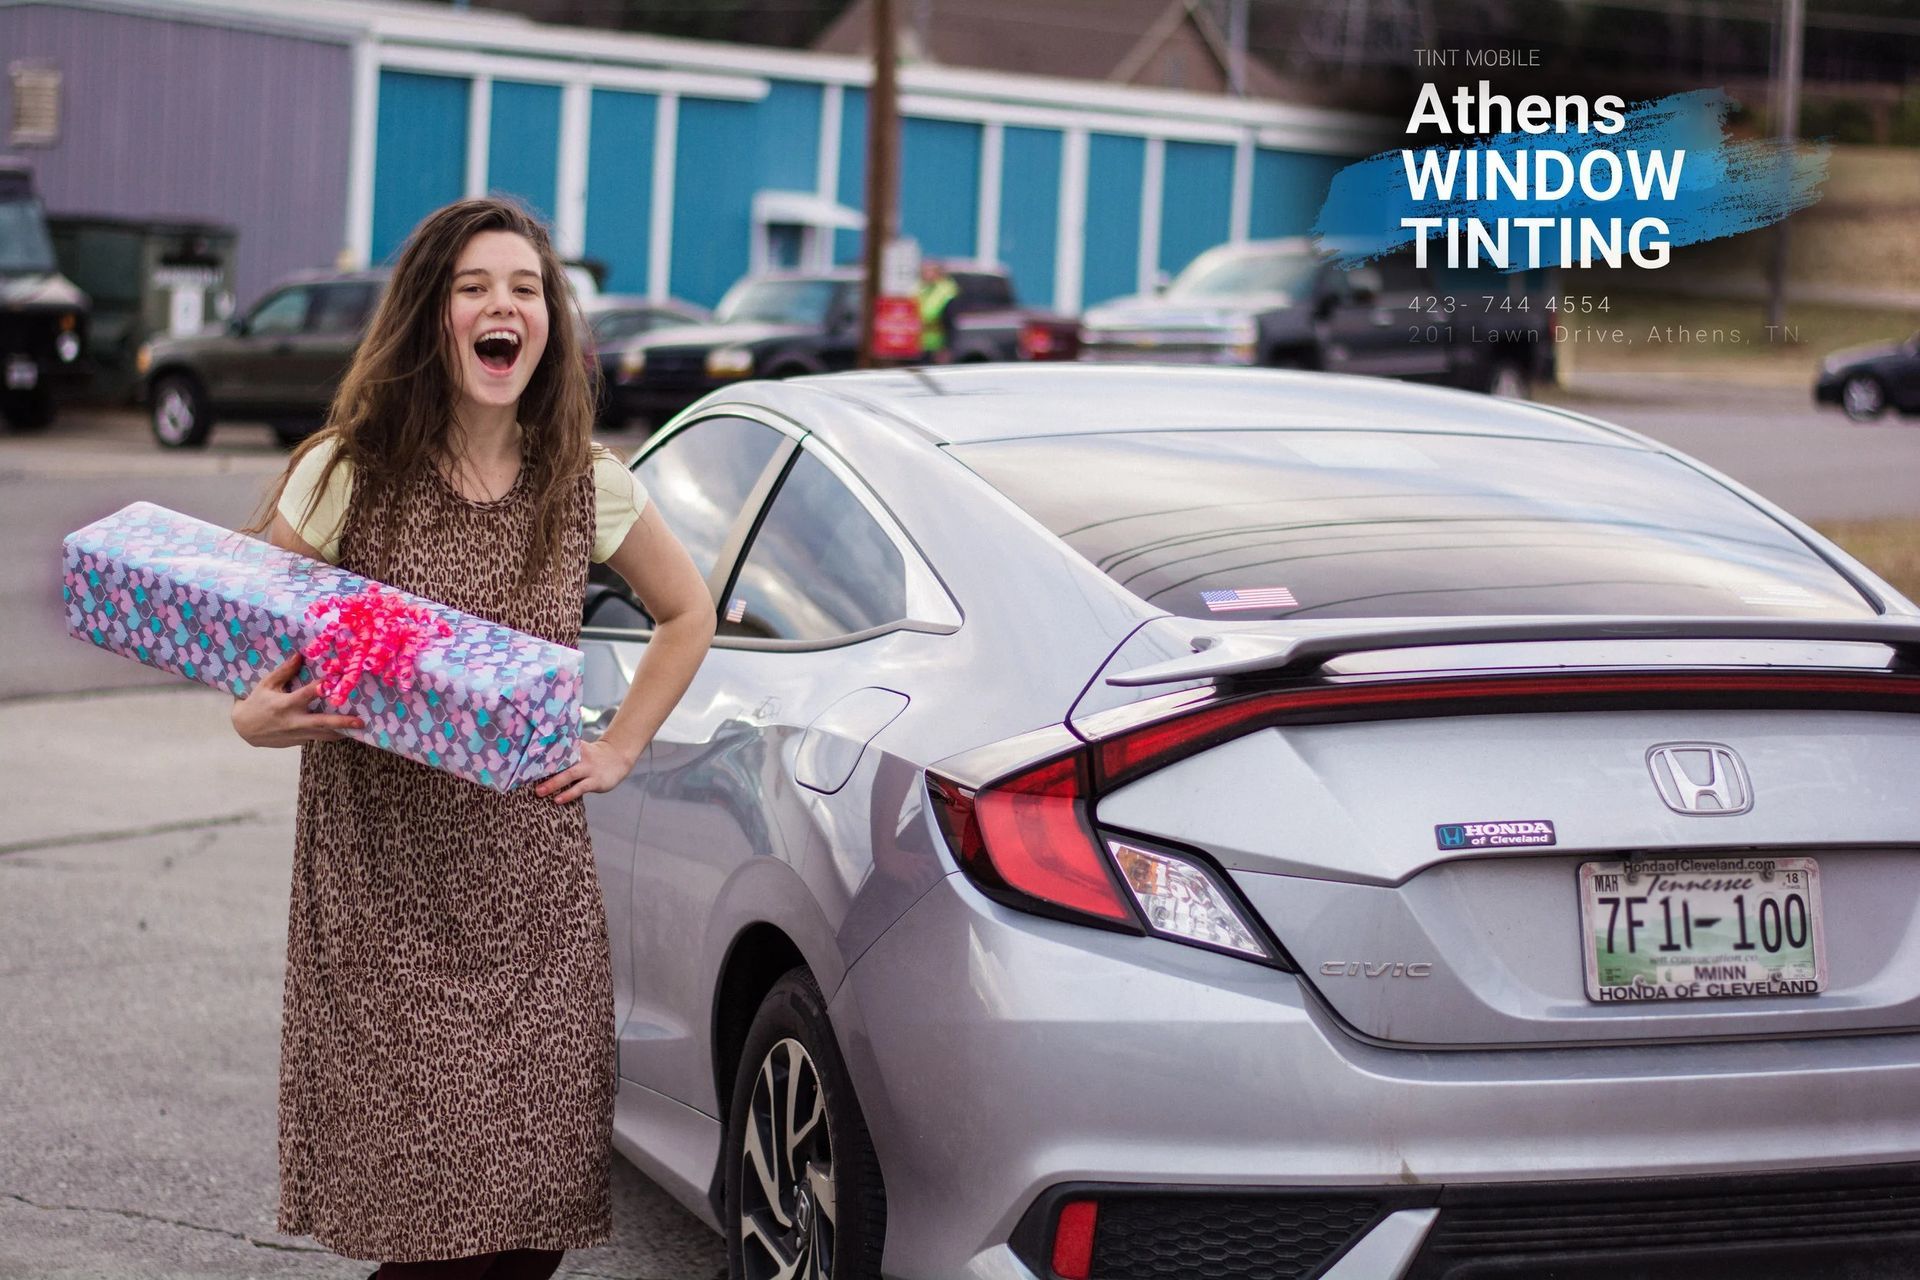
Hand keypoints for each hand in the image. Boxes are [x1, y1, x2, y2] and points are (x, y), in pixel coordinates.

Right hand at [231, 652, 364, 747]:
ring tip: (362, 729)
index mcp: (285, 705)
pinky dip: (333, 733)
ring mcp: (298, 734)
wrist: (245, 730)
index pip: (306, 695)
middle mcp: (294, 721)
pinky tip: (347, 730)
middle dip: (342, 722)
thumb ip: (284, 671)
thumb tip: (300, 655)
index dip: (320, 688)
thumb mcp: (266, 685)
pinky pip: (319, 737)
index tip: (335, 681)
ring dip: (344, 732)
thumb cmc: (256, 703)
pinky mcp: (300, 741)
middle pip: (321, 723)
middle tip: (360, 721)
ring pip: (325, 735)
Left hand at [535, 737, 637, 804]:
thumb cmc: (592, 756)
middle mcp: (581, 756)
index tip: (525, 757)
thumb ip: (563, 753)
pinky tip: (558, 800)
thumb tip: (538, 761)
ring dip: (553, 784)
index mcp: (575, 747)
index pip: (557, 747)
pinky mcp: (595, 781)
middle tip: (526, 778)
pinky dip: (568, 794)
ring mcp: (589, 769)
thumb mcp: (580, 749)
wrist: (618, 758)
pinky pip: (580, 788)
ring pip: (569, 775)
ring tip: (539, 792)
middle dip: (544, 770)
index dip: (542, 752)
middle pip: (561, 762)